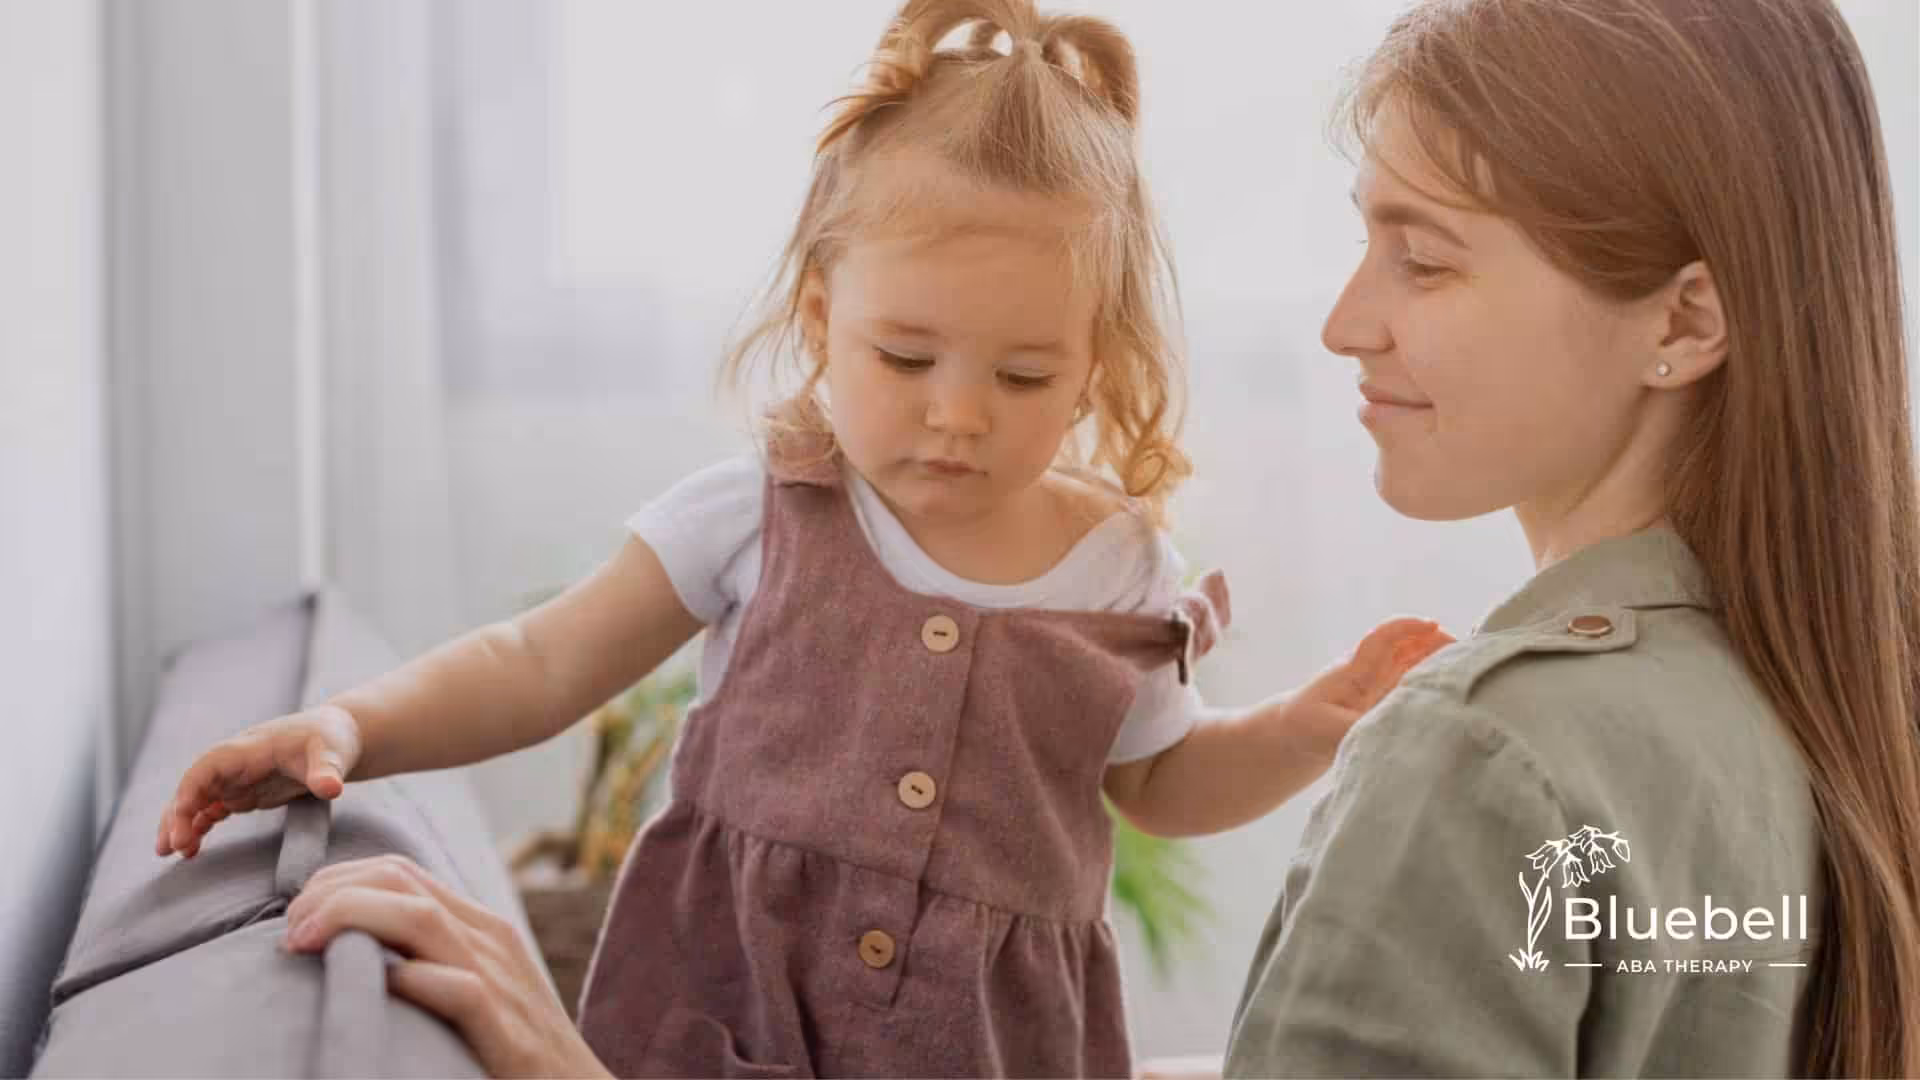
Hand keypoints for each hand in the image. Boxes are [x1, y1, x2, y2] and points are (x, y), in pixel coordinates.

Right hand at [155, 704, 362, 857]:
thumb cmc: (332, 739)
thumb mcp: (332, 753)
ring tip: (172, 853)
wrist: (338, 737)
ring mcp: (236, 779)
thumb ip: (327, 771)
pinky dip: (198, 827)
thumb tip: (331, 789)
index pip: (207, 766)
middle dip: (177, 815)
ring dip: (181, 824)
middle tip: (171, 847)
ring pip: (196, 801)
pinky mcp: (244, 793)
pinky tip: (192, 849)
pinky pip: (210, 810)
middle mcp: (234, 764)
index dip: (190, 789)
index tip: (180, 814)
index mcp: (248, 749)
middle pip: (193, 787)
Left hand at [283, 855, 609, 1079]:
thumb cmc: (514, 1051)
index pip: (401, 872)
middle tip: (289, 932)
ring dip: (348, 919)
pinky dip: (408, 980)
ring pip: (420, 918)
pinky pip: (457, 989)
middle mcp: (490, 942)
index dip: (337, 880)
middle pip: (401, 880)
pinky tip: (374, 987)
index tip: (296, 917)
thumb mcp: (474, 990)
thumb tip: (350, 952)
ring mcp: (501, 983)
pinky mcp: (509, 1034)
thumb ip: (427, 961)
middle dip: (330, 893)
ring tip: (301, 944)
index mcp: (481, 928)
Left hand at [1284, 618, 1454, 758]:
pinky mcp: (1381, 698)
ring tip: (1467, 665)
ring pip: (1411, 660)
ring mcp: (1376, 683)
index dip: (1407, 627)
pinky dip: (1430, 677)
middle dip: (1434, 641)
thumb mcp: (1331, 731)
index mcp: (1355, 671)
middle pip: (1405, 645)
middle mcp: (1368, 671)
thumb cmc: (1305, 728)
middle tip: (1467, 650)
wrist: (1289, 736)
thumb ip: (1363, 728)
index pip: (1383, 639)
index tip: (1433, 625)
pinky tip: (1451, 686)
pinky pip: (1410, 680)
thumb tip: (1397, 728)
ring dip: (1436, 658)